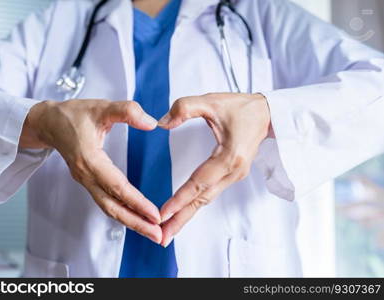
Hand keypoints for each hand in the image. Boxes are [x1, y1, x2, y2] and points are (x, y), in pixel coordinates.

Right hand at [21, 99, 161, 242]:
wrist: (48, 123)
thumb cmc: (73, 115)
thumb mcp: (101, 106)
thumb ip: (126, 111)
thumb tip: (151, 124)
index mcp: (89, 159)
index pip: (116, 187)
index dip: (136, 202)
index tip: (155, 215)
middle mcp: (86, 175)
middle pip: (112, 206)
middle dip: (136, 223)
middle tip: (158, 236)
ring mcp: (85, 181)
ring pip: (109, 207)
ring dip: (131, 221)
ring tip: (151, 231)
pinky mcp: (88, 181)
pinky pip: (106, 201)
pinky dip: (123, 212)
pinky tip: (136, 217)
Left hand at [158, 93, 270, 246]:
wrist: (267, 114)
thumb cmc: (241, 108)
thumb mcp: (212, 101)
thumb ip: (185, 107)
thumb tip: (162, 123)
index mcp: (229, 156)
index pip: (198, 183)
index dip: (179, 199)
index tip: (162, 214)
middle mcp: (233, 172)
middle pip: (202, 200)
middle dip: (180, 219)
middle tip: (161, 237)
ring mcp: (234, 176)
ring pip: (205, 200)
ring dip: (186, 216)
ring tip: (168, 231)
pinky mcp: (232, 176)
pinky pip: (210, 194)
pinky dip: (195, 205)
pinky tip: (183, 213)